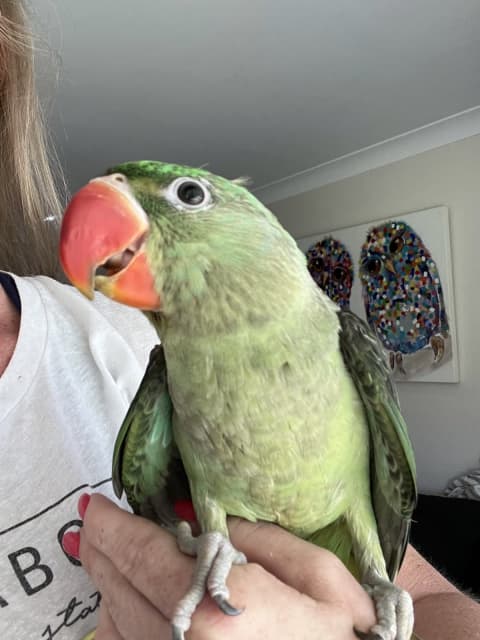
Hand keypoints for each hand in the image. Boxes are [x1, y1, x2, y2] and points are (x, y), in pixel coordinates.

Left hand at [78, 494, 375, 639]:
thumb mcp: (320, 579)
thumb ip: (259, 541)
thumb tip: (211, 522)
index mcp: (218, 614)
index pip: (143, 556)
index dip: (114, 527)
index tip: (97, 507)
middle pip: (119, 590)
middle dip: (103, 550)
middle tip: (96, 523)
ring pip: (116, 625)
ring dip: (110, 583)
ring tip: (115, 554)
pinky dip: (121, 620)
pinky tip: (130, 600)